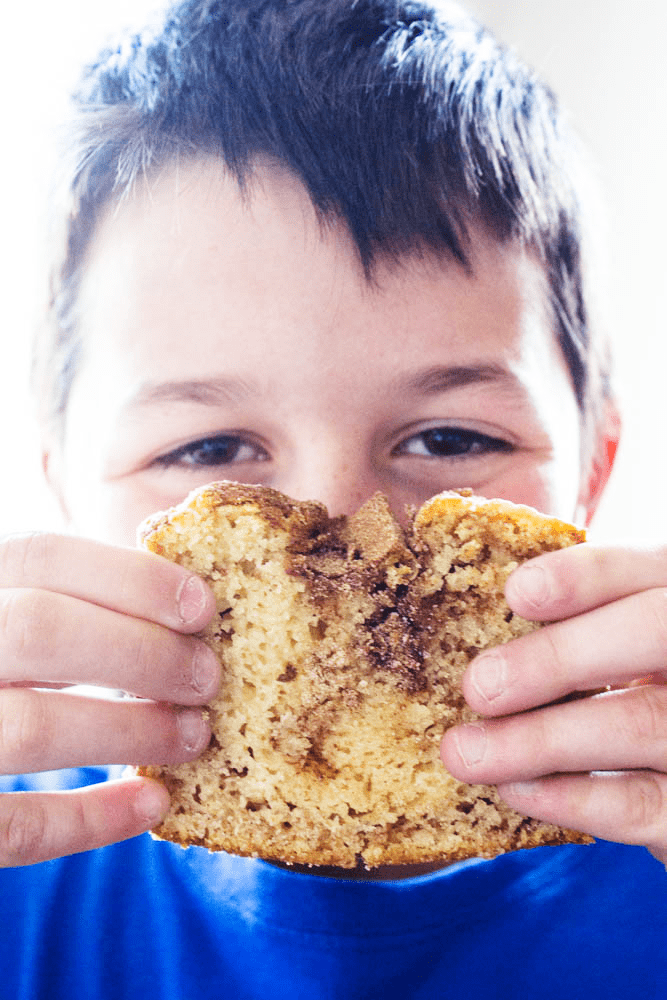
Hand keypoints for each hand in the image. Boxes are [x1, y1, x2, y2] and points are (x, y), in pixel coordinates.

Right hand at [0, 532, 218, 865]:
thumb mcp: (11, 615)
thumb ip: (69, 603)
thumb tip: (188, 604)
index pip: (40, 555)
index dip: (129, 577)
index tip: (202, 607)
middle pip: (41, 630)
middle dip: (142, 653)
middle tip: (206, 678)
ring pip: (32, 726)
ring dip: (130, 731)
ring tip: (194, 736)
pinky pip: (14, 826)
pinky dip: (90, 819)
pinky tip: (152, 802)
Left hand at [440, 542, 666, 863]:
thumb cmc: (623, 684)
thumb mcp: (611, 637)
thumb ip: (574, 620)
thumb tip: (477, 628)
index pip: (646, 568)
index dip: (586, 575)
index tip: (517, 593)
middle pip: (651, 632)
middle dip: (557, 658)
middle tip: (478, 687)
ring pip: (640, 721)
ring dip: (540, 740)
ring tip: (466, 752)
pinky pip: (639, 802)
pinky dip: (572, 798)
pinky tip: (515, 788)